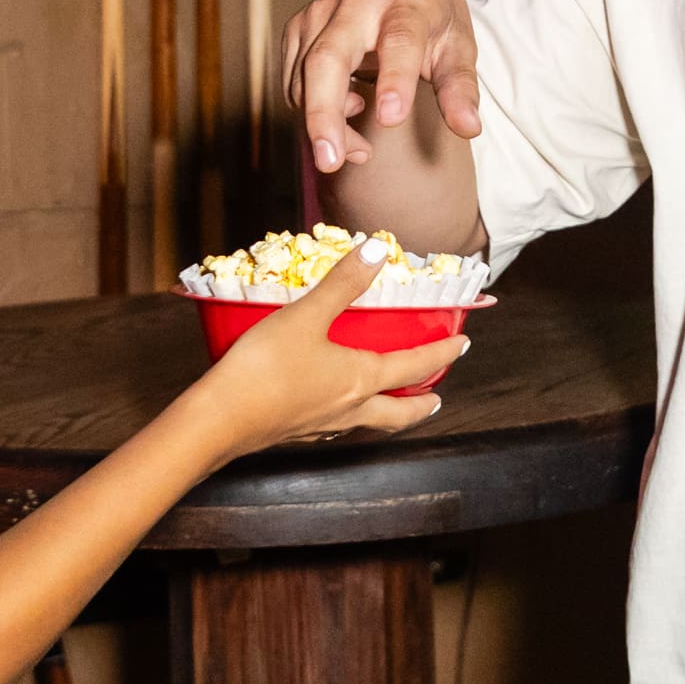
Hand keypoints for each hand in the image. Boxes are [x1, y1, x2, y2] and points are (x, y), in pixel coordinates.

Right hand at [190, 241, 464, 452]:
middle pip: (399, 413)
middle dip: (422, 404)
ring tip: (391, 404)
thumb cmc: (265, 366)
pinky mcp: (296, 432)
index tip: (463, 344)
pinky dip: (350, 417)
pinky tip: (334, 409)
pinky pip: (337, 426)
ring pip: (369, 423)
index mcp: (360, 378)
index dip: (441, 352)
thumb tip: (376, 251)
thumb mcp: (306, 315)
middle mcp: (349, 408)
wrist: (221, 419)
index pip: (413, 366)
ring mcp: (322, 425)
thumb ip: (341, 283)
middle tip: (437, 398)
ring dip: (388, 414)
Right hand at [281, 0, 482, 174]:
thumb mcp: (458, 47)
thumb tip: (469, 127)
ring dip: (325, 123)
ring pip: (306, 76)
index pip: (399, 42)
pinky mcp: (299, 26)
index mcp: (405, 3)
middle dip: (324, 114)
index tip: (391, 119)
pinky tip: (346, 112)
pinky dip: (311, 108)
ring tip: (360, 150)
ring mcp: (320, 11)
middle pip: (328, 59)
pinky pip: (294, 78)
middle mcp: (356, 2)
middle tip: (331, 162)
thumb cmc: (432, 19)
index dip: (394, 80)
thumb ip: (459, 87)